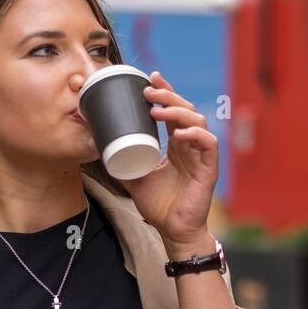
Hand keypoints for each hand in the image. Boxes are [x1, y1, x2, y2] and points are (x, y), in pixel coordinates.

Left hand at [115, 70, 218, 246]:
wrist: (172, 231)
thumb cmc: (158, 205)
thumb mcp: (133, 178)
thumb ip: (120, 161)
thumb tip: (98, 145)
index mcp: (175, 145)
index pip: (174, 110)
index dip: (166, 91)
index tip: (150, 78)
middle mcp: (189, 145)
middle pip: (185, 109)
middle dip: (169, 95)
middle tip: (149, 90)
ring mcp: (200, 155)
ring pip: (197, 120)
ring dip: (178, 111)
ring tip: (158, 110)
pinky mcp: (208, 168)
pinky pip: (208, 143)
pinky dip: (196, 134)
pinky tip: (180, 133)